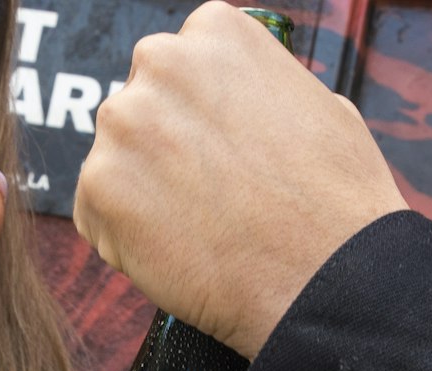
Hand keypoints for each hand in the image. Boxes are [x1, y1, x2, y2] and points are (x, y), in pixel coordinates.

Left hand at [73, 1, 407, 358]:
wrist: (328, 279)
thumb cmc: (336, 206)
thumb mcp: (319, 109)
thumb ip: (259, 94)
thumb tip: (240, 111)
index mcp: (215, 32)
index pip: (175, 74)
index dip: (194, 127)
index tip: (215, 161)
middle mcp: (160, 61)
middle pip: (137, 115)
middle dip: (160, 158)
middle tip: (203, 205)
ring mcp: (124, 123)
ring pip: (113, 166)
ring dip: (141, 201)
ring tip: (196, 236)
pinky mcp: (101, 187)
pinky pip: (95, 217)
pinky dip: (124, 243)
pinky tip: (174, 258)